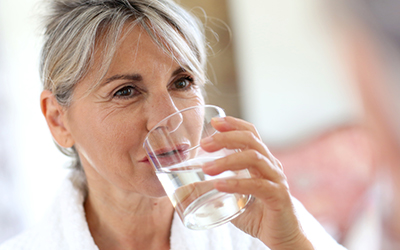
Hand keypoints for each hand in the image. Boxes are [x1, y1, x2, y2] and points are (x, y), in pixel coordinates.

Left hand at [200, 116, 313, 249]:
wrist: (283, 236)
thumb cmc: (258, 214)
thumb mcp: (234, 197)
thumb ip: (216, 188)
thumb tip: (186, 188)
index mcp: (262, 161)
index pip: (250, 133)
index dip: (234, 124)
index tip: (214, 122)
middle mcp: (271, 165)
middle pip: (251, 140)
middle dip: (226, 137)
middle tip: (205, 144)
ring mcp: (276, 179)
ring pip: (254, 158)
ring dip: (227, 160)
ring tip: (206, 168)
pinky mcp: (278, 196)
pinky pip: (258, 185)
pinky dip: (236, 183)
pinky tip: (219, 185)